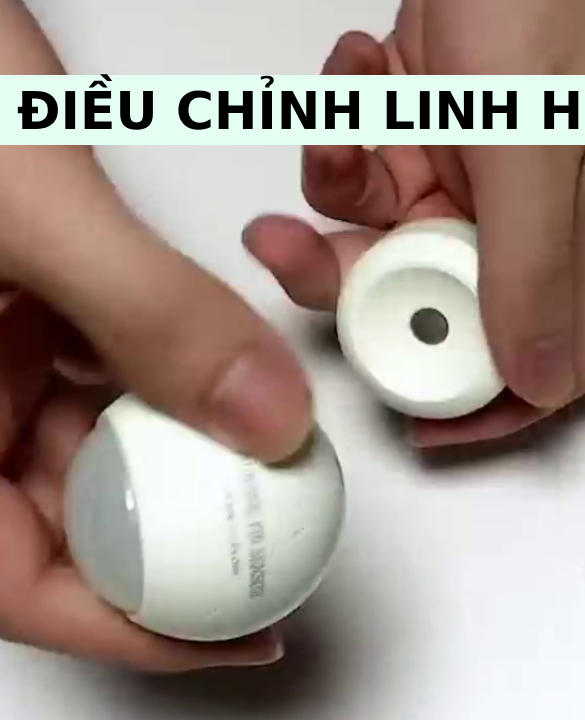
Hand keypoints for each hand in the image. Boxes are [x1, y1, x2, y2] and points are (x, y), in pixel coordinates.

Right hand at [0, 145, 310, 669]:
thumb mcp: (29, 208)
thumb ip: (150, 316)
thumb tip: (269, 418)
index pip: (22, 580)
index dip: (132, 629)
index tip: (234, 638)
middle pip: (75, 523)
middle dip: (180, 543)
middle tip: (275, 546)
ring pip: (101, 450)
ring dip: (189, 461)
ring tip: (267, 472)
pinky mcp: (29, 313)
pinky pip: (108, 381)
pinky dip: (170, 392)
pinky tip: (222, 390)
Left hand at [245, 0, 584, 446]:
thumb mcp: (531, 141)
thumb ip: (532, 265)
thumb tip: (538, 381)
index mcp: (562, 241)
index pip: (548, 364)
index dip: (491, 407)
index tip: (423, 421)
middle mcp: (507, 226)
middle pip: (425, 306)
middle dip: (350, 284)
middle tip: (291, 244)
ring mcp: (457, 183)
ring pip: (373, 237)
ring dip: (335, 183)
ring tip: (341, 118)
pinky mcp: (414, 141)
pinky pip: (358, 166)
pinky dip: (344, 123)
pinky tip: (368, 65)